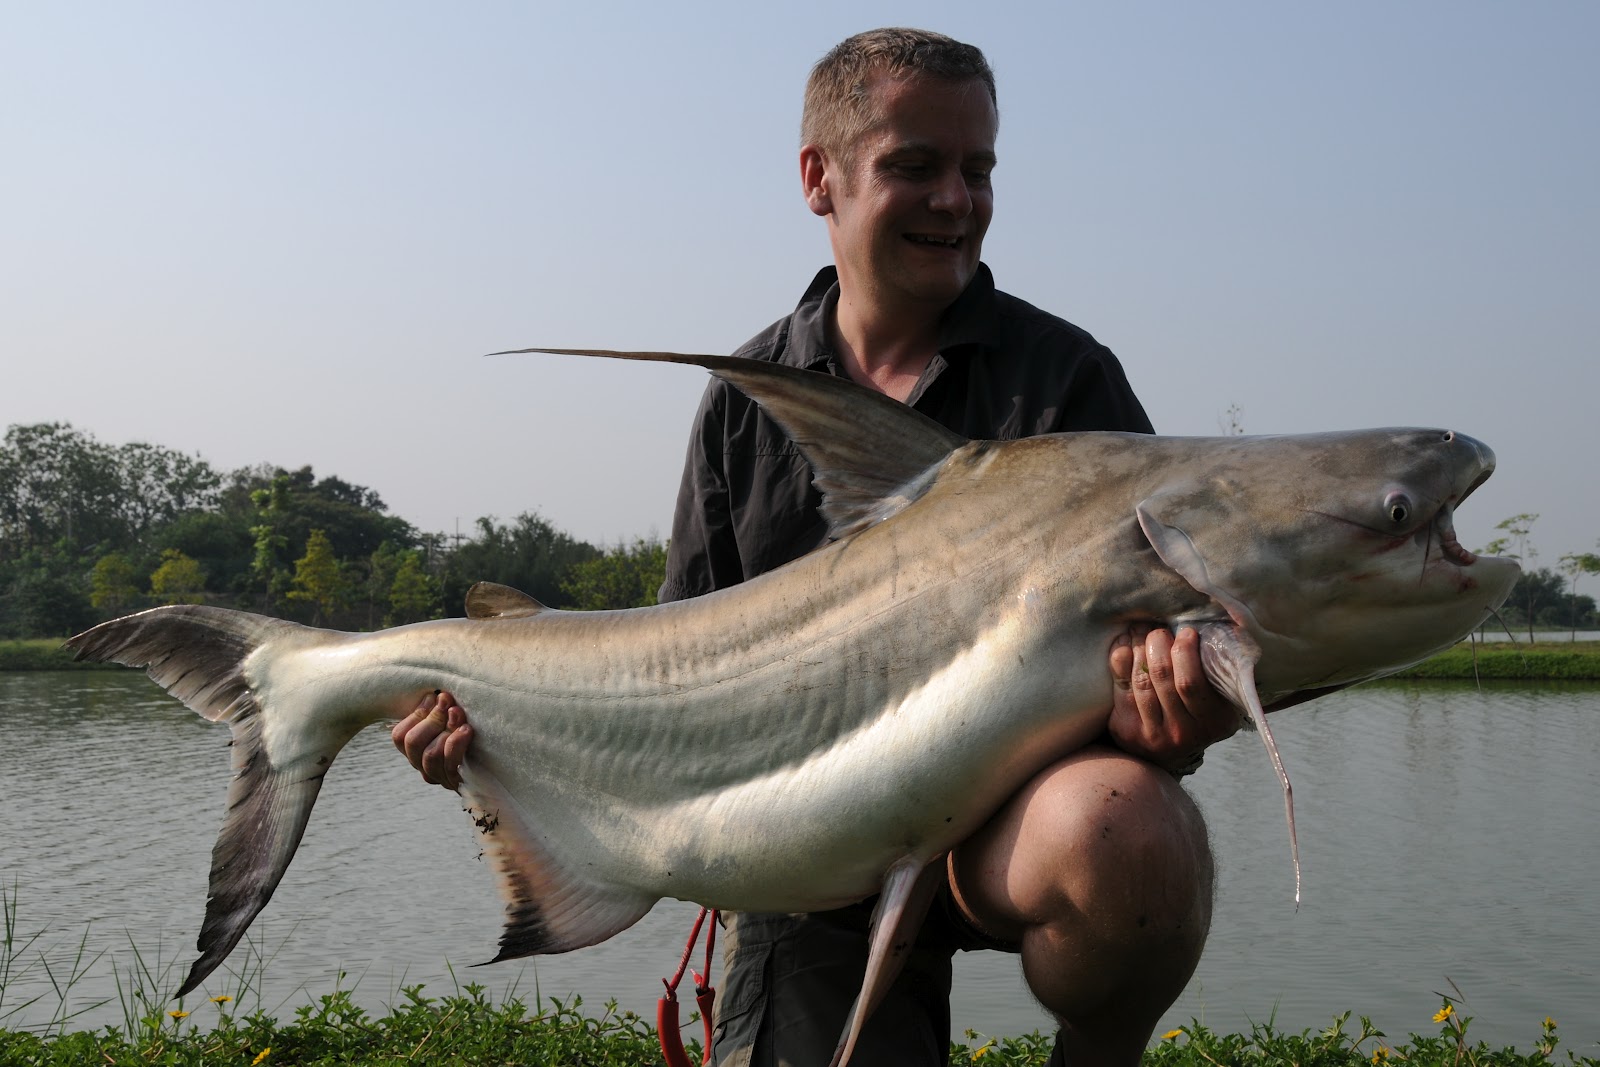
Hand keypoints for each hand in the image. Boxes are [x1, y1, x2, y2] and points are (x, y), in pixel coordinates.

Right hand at [391, 690, 472, 790]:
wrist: (500, 764)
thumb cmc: (476, 733)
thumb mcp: (454, 719)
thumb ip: (442, 709)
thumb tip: (436, 694)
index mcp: (417, 749)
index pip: (400, 736)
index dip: (417, 713)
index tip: (436, 696)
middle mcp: (424, 766)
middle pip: (413, 743)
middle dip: (433, 718)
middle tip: (450, 704)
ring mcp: (439, 777)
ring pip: (430, 754)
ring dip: (446, 730)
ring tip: (459, 716)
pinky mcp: (456, 783)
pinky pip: (450, 765)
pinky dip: (456, 744)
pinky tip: (466, 730)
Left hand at [1107, 626, 1239, 773]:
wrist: (1173, 752)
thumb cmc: (1201, 711)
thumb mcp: (1222, 697)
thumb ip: (1215, 671)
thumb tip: (1201, 629)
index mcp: (1212, 722)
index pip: (1190, 682)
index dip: (1184, 651)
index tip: (1185, 631)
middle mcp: (1182, 733)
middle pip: (1162, 677)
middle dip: (1158, 644)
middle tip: (1158, 629)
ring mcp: (1152, 735)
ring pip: (1140, 681)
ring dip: (1138, 648)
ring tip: (1141, 630)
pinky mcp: (1126, 731)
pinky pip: (1120, 688)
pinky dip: (1121, 661)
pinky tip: (1126, 645)